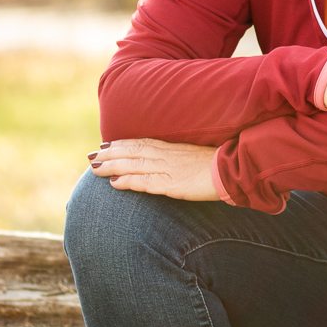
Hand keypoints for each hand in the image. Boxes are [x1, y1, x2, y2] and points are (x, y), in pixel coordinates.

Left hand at [89, 139, 219, 200]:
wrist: (233, 171)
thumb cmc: (220, 166)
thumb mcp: (198, 157)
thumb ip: (181, 159)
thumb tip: (174, 165)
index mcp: (173, 148)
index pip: (142, 142)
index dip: (122, 143)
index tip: (106, 144)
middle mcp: (166, 155)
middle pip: (132, 151)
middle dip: (110, 153)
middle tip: (92, 156)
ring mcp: (167, 168)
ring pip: (133, 164)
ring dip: (112, 165)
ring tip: (95, 168)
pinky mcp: (171, 184)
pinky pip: (144, 182)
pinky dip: (127, 181)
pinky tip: (114, 183)